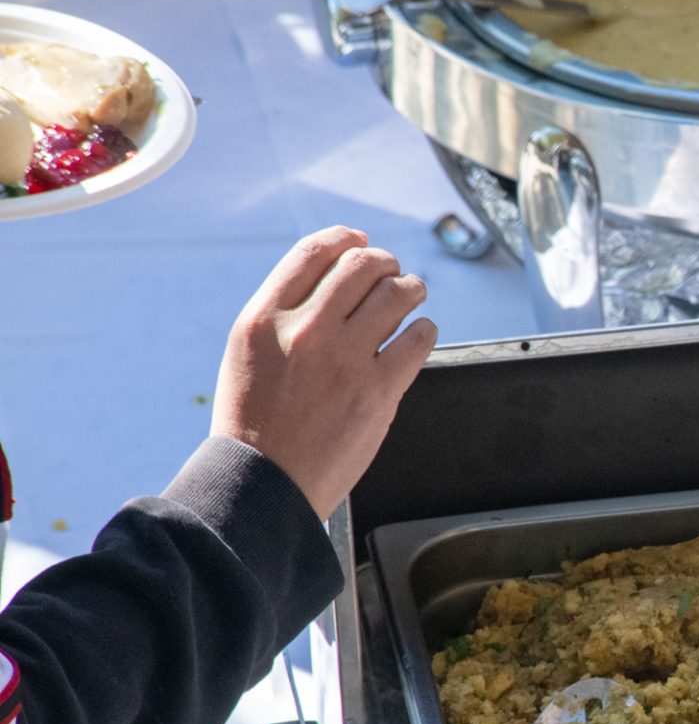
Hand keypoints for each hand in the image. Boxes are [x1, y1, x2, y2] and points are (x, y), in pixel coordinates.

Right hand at [211, 227, 437, 519]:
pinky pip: (418, 339)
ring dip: (412, 289)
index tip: (360, 241)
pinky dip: (423, 330)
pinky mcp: (378, 391)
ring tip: (412, 296)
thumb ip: (286, 315)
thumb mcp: (249, 353)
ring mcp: (346, 359)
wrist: (264, 483)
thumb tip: (334, 280)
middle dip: (385, 264)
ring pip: (398, 295)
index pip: (313, 253)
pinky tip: (417, 334)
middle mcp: (306, 330)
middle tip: (392, 274)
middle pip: (363, 265)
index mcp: (265, 318)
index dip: (345, 239)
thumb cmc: (255, 422)